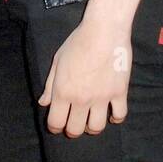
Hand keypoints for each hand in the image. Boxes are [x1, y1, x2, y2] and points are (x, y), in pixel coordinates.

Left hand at [40, 15, 133, 137]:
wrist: (104, 30)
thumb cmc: (77, 42)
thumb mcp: (58, 60)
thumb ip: (49, 84)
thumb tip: (43, 103)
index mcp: (63, 91)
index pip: (55, 122)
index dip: (55, 128)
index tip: (57, 126)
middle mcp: (81, 99)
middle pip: (75, 130)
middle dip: (72, 131)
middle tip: (73, 125)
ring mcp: (101, 97)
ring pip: (96, 127)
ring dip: (92, 128)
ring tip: (91, 122)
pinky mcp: (119, 93)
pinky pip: (119, 115)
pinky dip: (115, 119)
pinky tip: (111, 115)